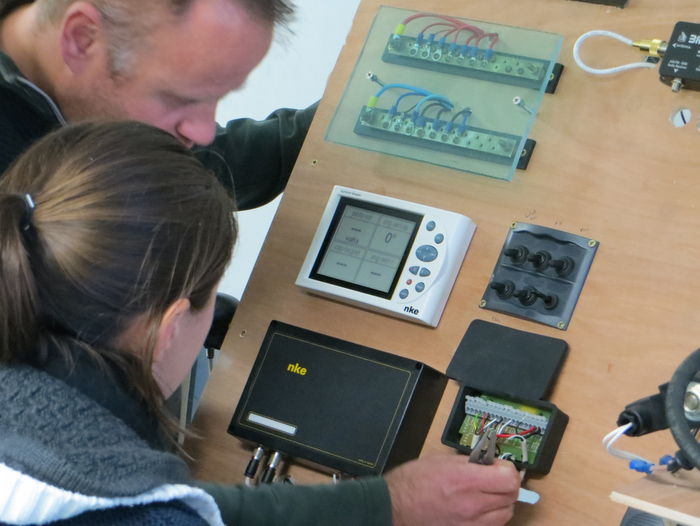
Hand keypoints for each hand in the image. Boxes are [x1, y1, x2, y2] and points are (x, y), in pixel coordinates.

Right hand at [385, 455, 519, 525]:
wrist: (395, 507)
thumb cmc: (414, 480)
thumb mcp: (442, 461)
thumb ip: (470, 462)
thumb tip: (490, 464)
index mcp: (465, 481)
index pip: (509, 479)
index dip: (508, 469)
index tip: (499, 466)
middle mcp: (473, 505)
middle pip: (511, 497)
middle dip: (507, 484)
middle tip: (495, 477)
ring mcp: (471, 524)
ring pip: (506, 514)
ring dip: (502, 502)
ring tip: (488, 494)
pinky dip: (492, 517)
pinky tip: (480, 508)